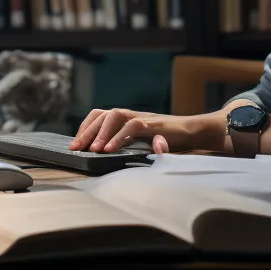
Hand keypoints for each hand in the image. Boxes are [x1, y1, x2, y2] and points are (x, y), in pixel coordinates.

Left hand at [69, 108, 229, 154]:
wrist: (195, 133)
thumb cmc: (169, 140)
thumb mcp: (142, 144)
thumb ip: (127, 147)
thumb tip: (104, 154)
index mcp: (127, 118)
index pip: (99, 115)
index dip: (86, 127)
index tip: (76, 144)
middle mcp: (132, 115)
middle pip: (103, 115)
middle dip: (87, 131)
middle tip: (76, 148)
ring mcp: (143, 118)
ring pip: (115, 116)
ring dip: (101, 132)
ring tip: (93, 150)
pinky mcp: (155, 124)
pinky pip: (133, 126)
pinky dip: (119, 137)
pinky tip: (109, 150)